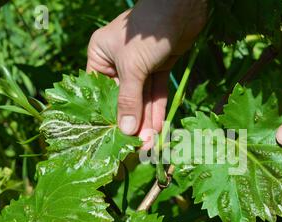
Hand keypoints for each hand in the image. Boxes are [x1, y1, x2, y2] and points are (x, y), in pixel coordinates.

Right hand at [87, 0, 206, 148]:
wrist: (181, 8)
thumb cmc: (147, 33)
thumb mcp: (133, 68)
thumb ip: (130, 100)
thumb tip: (126, 131)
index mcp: (100, 57)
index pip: (100, 93)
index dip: (106, 116)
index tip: (110, 139)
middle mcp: (118, 63)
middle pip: (124, 98)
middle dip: (132, 122)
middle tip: (136, 148)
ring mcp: (140, 65)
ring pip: (142, 98)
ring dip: (146, 120)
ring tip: (148, 144)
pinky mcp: (159, 66)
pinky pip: (156, 92)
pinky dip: (158, 108)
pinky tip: (158, 127)